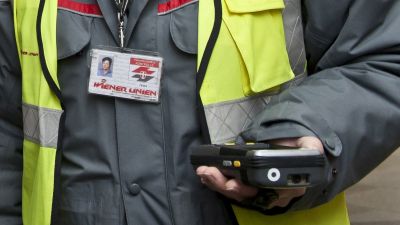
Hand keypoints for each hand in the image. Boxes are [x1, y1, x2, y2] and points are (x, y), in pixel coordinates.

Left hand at [196, 136, 323, 207]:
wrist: (297, 148)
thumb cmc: (301, 147)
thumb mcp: (309, 145)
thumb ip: (309, 147)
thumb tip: (309, 149)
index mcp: (287, 186)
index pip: (265, 192)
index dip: (247, 189)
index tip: (233, 183)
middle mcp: (273, 193)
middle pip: (246, 195)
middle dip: (224, 185)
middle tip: (209, 173)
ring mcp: (260, 190)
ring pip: (237, 193)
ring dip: (217, 183)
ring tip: (204, 172)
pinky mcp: (250, 185)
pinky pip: (234, 188)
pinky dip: (219, 182)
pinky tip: (207, 175)